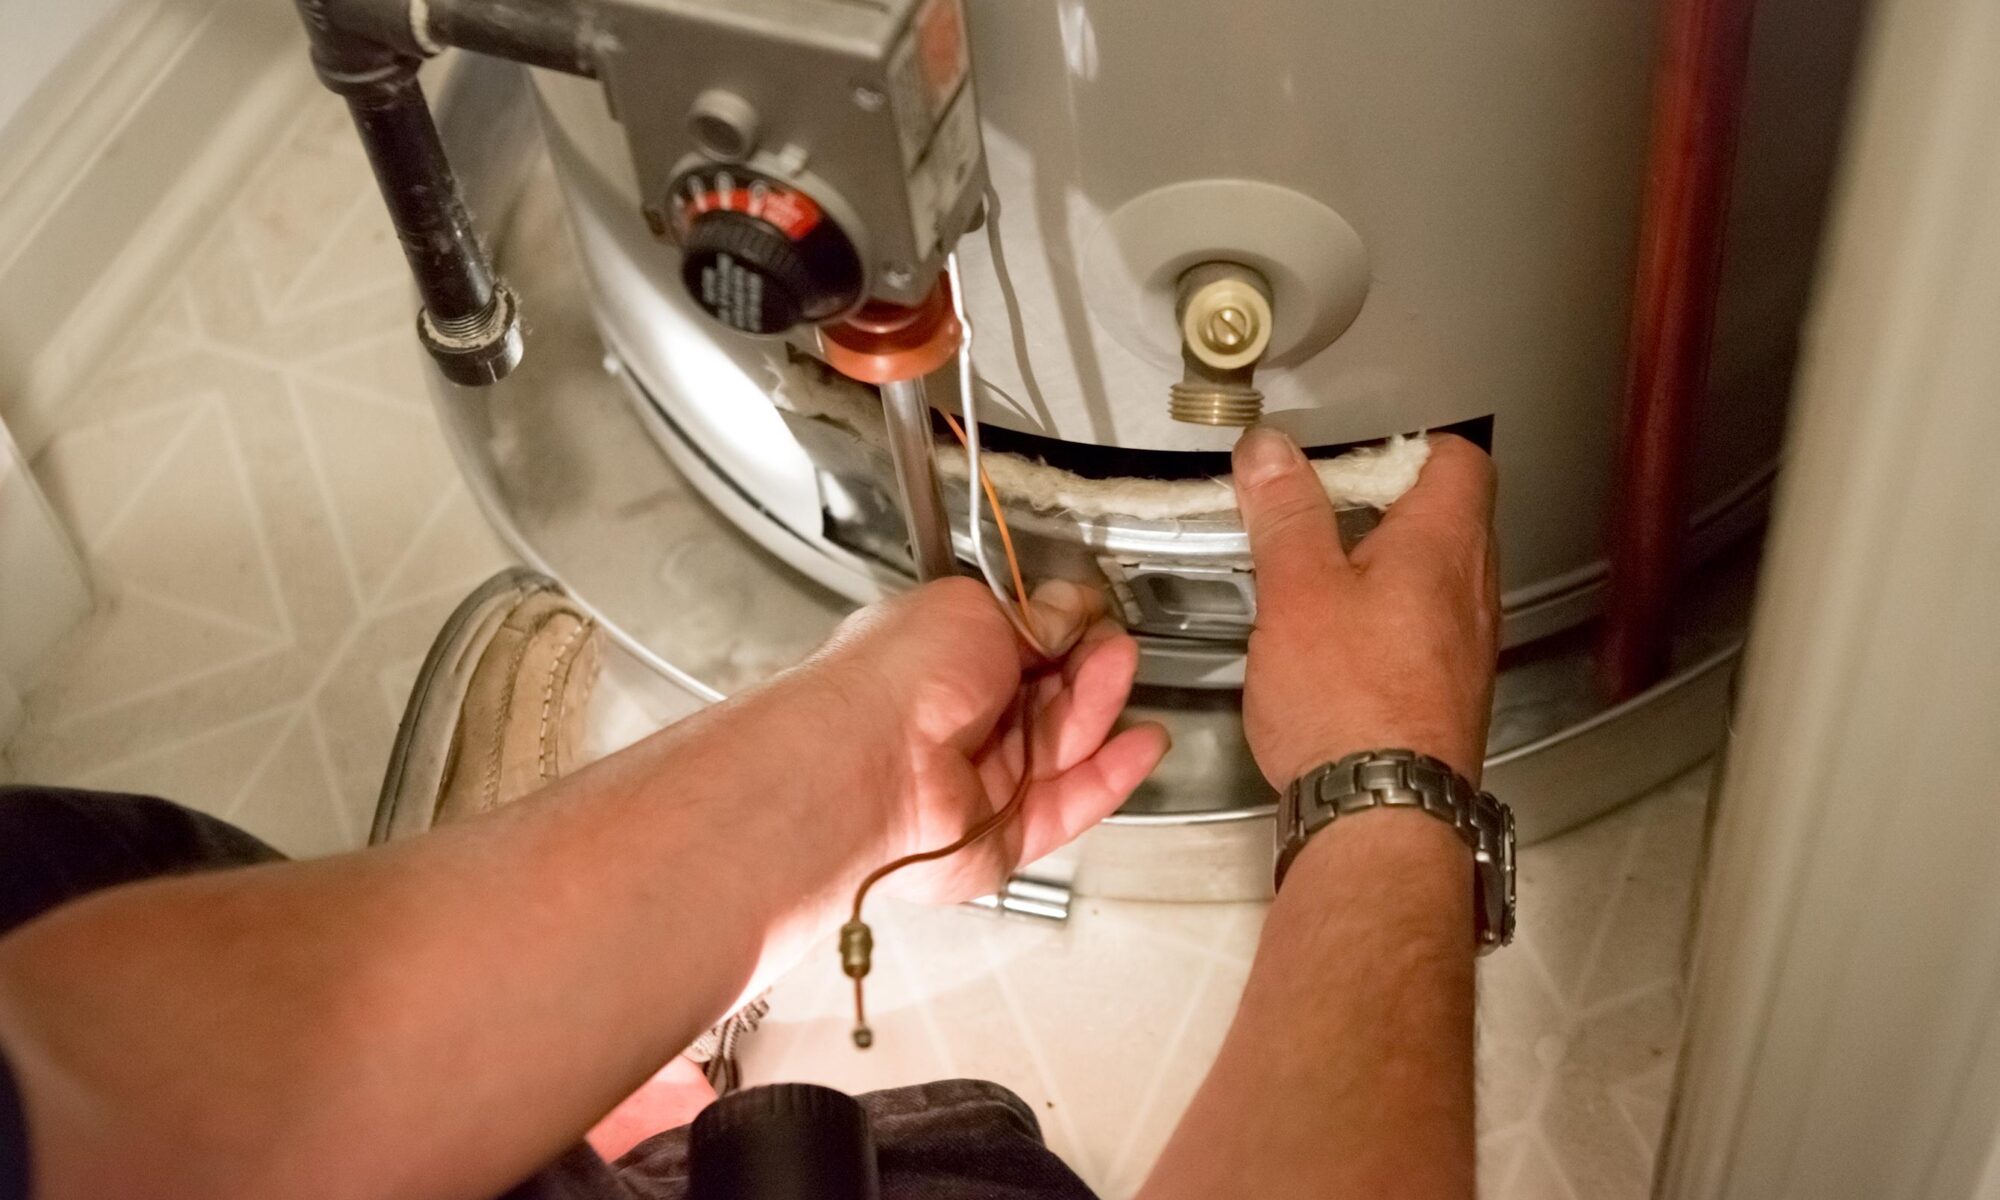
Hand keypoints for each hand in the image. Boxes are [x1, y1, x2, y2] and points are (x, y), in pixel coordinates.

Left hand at [802, 576, 1169, 903]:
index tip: (1093, 618)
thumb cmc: (895, 680)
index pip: (1023, 648)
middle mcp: (962, 723)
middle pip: (1052, 697)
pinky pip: (1070, 805)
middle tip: (1112, 648)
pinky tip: (1142, 744)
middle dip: (1089, 669)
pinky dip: (1110, 776)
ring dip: (1101, 709)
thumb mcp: (973, 612)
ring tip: (1120, 676)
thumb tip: (1068, 608)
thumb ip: (1031, 616)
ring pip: (1066, 747)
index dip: (1064, 632)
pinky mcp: (1005, 835)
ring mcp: (985, 781)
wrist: (865, 765)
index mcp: (943, 662)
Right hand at [1233, 429, 1499, 788]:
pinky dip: (1384, 620)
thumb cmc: (1349, 703)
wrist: (1382, 812)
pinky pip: (1424, 631)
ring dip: (1382, 565)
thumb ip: (1286, 514)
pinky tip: (1335, 645)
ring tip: (1319, 577)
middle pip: (1446, 516)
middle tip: (1319, 511)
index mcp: (1446, 544)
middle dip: (1381, 505)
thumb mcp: (1297, 589)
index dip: (1405, 443)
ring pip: (1434, 577)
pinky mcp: (1446, 692)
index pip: (1457, 458)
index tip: (1346, 454)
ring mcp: (1466, 646)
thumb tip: (1272, 452)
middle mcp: (1472, 591)